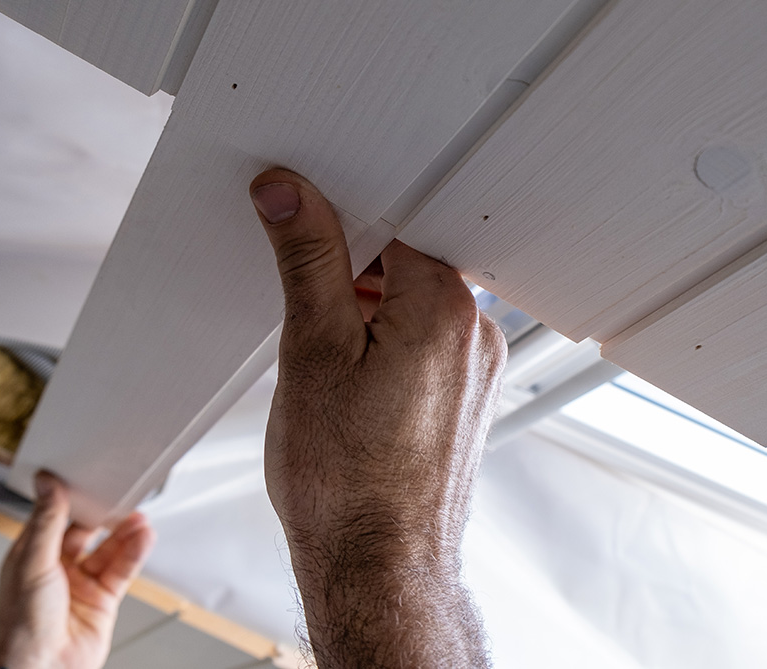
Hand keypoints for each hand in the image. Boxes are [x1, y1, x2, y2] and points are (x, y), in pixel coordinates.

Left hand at [0, 472, 154, 668]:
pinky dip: (135, 553)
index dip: (69, 500)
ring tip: (139, 518)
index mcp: (31, 558)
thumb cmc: (22, 628)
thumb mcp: (33, 564)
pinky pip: (122, 571)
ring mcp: (81, 586)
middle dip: (102, 516)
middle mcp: (56, 570)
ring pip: (108, 551)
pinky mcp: (103, 601)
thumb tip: (47, 486)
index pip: (53, 519)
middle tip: (119, 495)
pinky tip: (143, 538)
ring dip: (124, 534)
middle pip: (85, 533)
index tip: (84, 479)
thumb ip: (46, 522)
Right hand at [251, 169, 504, 667]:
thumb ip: (308, 259)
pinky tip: (350, 395)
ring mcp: (475, 374)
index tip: (303, 239)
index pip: (394, 224)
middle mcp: (475, 336)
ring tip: (329, 372)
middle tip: (308, 322)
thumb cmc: (347, 482)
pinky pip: (424, 351)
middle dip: (350, 281)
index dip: (340, 227)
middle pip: (405, 265)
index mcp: (446, 308)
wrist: (376, 570)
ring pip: (412, 311)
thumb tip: (290, 195)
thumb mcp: (311, 349)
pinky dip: (385, 355)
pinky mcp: (463, 404)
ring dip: (365, 321)